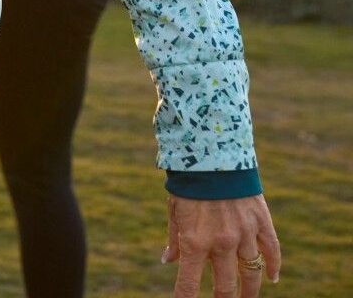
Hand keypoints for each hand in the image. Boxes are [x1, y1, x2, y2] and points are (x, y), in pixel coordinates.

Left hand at [165, 194, 279, 295]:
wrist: (211, 156)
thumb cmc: (188, 186)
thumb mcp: (174, 212)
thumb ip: (174, 239)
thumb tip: (168, 261)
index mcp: (194, 242)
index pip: (189, 282)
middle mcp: (221, 242)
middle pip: (226, 286)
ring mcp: (244, 234)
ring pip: (251, 274)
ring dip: (249, 291)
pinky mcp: (261, 222)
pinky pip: (272, 251)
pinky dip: (273, 267)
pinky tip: (271, 279)